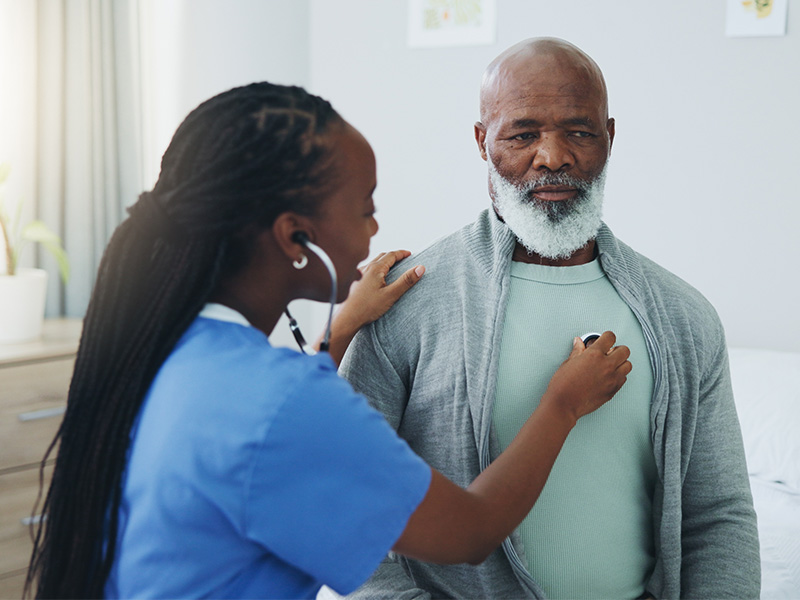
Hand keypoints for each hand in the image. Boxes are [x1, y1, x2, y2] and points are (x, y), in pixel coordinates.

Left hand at [321, 250, 423, 365]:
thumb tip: (420, 268)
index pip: (391, 255)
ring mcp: (358, 274)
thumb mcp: (391, 294)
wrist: (347, 318)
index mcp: (375, 268)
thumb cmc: (367, 307)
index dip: (402, 253)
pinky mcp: (354, 281)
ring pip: (373, 262)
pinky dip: (376, 268)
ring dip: (384, 261)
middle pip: (382, 256)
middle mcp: (365, 268)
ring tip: (391, 267)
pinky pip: (367, 269)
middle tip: (403, 259)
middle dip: (393, 256)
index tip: (410, 254)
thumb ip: (406, 281)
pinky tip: (376, 277)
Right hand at [542, 331, 631, 425]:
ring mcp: (612, 379)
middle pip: (625, 351)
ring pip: (628, 365)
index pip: (610, 337)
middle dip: (617, 350)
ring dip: (621, 363)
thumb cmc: (563, 385)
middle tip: (609, 353)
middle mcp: (606, 365)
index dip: (607, 337)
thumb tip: (579, 343)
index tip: (605, 340)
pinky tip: (608, 377)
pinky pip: (623, 379)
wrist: (564, 404)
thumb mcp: (568, 363)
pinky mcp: (613, 390)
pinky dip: (618, 376)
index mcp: (594, 355)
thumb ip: (578, 351)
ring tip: (610, 366)